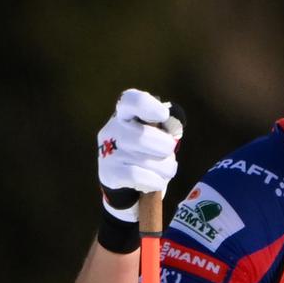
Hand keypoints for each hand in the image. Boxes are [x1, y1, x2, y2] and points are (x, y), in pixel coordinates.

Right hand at [97, 89, 183, 221]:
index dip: (149, 106)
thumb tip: (175, 124)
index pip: (130, 100)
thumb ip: (164, 127)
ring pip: (145, 160)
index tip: (163, 115)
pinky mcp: (109, 173)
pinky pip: (138, 176)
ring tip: (166, 170)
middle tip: (168, 153)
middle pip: (144, 136)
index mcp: (125, 114)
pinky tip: (157, 182)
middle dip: (165, 147)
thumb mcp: (154, 134)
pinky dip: (155, 181)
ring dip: (165, 168)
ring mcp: (108, 151)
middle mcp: (113, 129)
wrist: (122, 179)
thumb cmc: (144, 150)